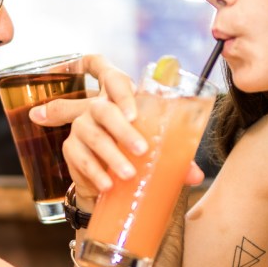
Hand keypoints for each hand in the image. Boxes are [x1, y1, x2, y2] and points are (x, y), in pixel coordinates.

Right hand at [32, 55, 202, 199]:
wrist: (108, 176)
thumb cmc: (135, 151)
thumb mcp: (155, 148)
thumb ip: (174, 156)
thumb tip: (196, 174)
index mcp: (120, 98)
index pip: (115, 81)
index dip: (123, 94)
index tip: (133, 115)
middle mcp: (97, 107)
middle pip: (103, 109)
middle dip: (122, 130)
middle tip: (141, 150)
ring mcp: (81, 126)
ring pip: (92, 134)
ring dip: (111, 155)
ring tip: (128, 174)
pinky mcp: (71, 148)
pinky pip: (80, 157)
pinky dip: (95, 172)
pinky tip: (107, 185)